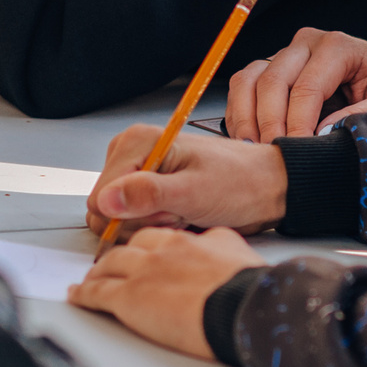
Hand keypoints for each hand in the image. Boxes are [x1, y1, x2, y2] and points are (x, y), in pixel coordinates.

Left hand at [67, 227, 263, 360]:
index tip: (140, 252)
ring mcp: (142, 273)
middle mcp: (160, 250)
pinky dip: (84, 294)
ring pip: (109, 266)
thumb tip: (214, 238)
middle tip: (110, 266)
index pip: (154, 236)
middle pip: (128, 249)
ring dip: (97, 273)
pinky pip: (97, 294)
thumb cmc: (246, 286)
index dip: (143, 245)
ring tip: (90, 280)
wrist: (243, 307)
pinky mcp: (129, 298)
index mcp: (186, 240)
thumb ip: (219, 242)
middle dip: (117, 257)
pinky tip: (78, 296)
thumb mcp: (236, 249)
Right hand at [84, 123, 287, 234]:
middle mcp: (132, 153)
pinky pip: (134, 218)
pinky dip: (156, 224)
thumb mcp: (195, 192)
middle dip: (140, 221)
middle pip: (106, 208)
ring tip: (182, 214)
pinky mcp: (148, 187)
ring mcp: (139, 170)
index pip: (100, 196)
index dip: (129, 215)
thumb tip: (106, 201)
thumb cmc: (239, 184)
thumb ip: (148, 195)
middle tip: (177, 214)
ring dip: (150, 224)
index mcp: (138, 142)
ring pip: (118, 217)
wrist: (266, 188)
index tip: (165, 212)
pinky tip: (180, 216)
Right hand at [224, 27, 366, 140]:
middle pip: (272, 81)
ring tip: (255, 150)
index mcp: (337, 46)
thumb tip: (323, 134)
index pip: (306, 87)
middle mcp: (306, 43)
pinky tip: (250, 140)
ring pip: (249, 80)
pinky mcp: (273, 68)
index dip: (297, 124)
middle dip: (269, 124)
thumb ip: (363, 117)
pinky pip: (245, 87)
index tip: (296, 152)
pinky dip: (242, 114)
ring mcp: (286, 53)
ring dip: (246, 117)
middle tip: (273, 156)